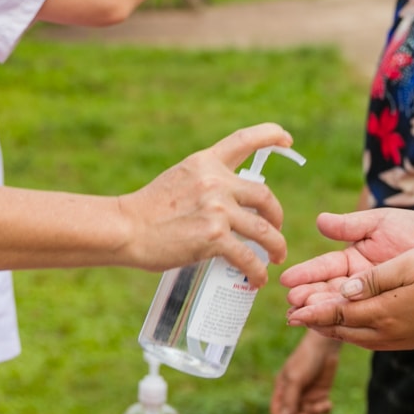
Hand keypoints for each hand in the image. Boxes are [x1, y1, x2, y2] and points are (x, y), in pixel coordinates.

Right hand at [119, 124, 290, 286]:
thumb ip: (204, 183)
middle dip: (276, 215)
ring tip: (276, 257)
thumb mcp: (179, 179)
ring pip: (264, 229)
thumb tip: (227, 200)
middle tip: (276, 228)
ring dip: (276, 246)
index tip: (287, 140)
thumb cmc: (148, 210)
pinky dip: (257, 270)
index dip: (271, 135)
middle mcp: (215, 181)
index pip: (244, 140)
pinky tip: (257, 278)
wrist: (126, 228)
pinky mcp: (213, 237)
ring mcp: (216, 209)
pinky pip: (248, 257)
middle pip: (265, 195)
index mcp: (205, 162)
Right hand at [271, 332, 341, 413]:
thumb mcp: (296, 378)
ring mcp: (308, 395)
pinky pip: (321, 410)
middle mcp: (294, 395)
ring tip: (321, 406)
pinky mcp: (321, 394)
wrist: (325, 347)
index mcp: (282, 389)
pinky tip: (328, 404)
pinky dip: (325, 410)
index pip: (278, 411)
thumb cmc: (306, 359)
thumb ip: (291, 399)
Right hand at [280, 208, 413, 315]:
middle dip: (310, 299)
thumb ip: (350, 224)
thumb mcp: (380, 223)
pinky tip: (334, 330)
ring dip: (324, 314)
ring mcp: (373, 299)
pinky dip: (350, 326)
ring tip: (306, 317)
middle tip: (293, 305)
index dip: (306, 275)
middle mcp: (358, 283)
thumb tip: (320, 221)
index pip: (324, 270)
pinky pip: (367, 322)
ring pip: (345, 310)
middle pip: (329, 294)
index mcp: (352, 261)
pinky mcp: (389, 311)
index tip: (287, 281)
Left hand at [284, 243, 413, 349]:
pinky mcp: (413, 339)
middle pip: (345, 330)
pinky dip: (355, 334)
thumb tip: (343, 292)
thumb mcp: (406, 265)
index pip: (340, 313)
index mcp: (386, 313)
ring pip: (359, 339)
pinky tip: (350, 327)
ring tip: (315, 324)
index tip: (291, 310)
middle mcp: (392, 333)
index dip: (313, 311)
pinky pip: (375, 341)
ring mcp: (403, 340)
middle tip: (294, 318)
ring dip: (335, 331)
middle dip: (318, 324)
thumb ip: (371, 280)